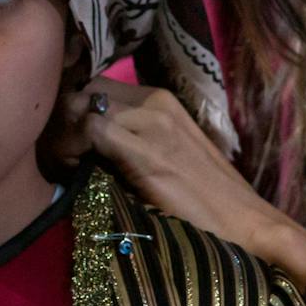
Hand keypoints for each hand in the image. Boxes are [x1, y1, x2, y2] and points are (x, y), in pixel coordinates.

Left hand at [52, 77, 305, 285]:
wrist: (245, 222)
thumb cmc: (205, 196)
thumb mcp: (165, 152)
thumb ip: (131, 136)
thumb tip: (83, 137)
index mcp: (161, 98)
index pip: (95, 84)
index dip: (72, 109)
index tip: (66, 141)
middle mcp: (156, 101)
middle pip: (84, 89)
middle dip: (62, 117)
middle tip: (60, 153)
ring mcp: (153, 122)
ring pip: (82, 104)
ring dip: (64, 133)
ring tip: (67, 165)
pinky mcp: (147, 150)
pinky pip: (91, 129)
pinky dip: (73, 148)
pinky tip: (77, 173)